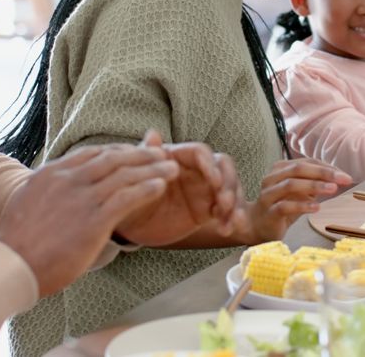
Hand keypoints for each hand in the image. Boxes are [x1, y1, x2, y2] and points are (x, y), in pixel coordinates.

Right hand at [0, 144, 177, 296]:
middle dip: (140, 153)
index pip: (92, 153)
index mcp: (52, 173)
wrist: (12, 264)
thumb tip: (53, 190)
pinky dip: (147, 188)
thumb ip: (47, 191)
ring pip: (125, 174)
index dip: (117, 151)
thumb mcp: (27, 202)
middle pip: (113, 157)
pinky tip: (161, 187)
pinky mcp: (94, 219)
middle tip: (159, 152)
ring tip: (171, 167)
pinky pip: (128, 197)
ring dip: (152, 168)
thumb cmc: (18, 243)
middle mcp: (68, 178)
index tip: (133, 152)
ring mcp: (82, 197)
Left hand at [114, 131, 241, 245]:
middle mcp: (195, 169)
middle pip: (223, 167)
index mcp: (177, 157)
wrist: (130, 226)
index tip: (214, 181)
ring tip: (230, 221)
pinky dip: (232, 219)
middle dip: (229, 183)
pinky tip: (227, 230)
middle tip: (224, 202)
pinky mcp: (209, 209)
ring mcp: (204, 189)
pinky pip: (227, 211)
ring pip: (230, 188)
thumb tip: (152, 134)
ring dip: (235, 203)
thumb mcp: (133, 180)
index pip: (200, 152)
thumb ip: (146, 157)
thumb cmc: (129, 197)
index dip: (210, 164)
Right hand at [236, 158, 352, 243]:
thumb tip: (339, 178)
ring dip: (314, 186)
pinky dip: (302, 205)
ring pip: (291, 185)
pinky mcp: (268, 212)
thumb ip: (315, 183)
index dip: (326, 167)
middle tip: (343, 179)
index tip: (344, 175)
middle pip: (298, 169)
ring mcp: (268, 195)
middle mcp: (272, 178)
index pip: (306, 162)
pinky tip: (317, 207)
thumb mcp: (300, 192)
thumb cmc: (282, 206)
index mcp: (280, 169)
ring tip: (332, 189)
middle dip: (323, 173)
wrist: (257, 226)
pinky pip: (284, 206)